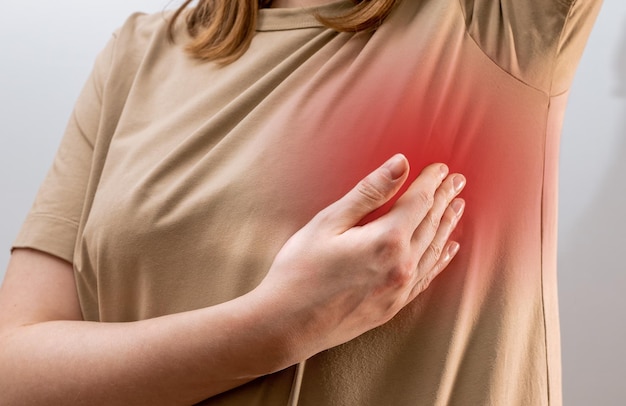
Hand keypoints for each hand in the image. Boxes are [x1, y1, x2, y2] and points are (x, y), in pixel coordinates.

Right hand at [253, 154, 464, 359]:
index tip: (441, 167)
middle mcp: (402, 266)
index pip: (419, 202)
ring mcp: (400, 289)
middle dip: (445, 199)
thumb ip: (368, 193)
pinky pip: (427, 276)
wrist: (287, 325)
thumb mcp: (329, 223)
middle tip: (458, 182)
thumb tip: (400, 165)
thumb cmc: (300, 271)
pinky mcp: (394, 306)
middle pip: (431, 224)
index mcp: (386, 240)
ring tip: (458, 207)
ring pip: (434, 249)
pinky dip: (441, 258)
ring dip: (448, 225)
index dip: (431, 182)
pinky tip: (448, 249)